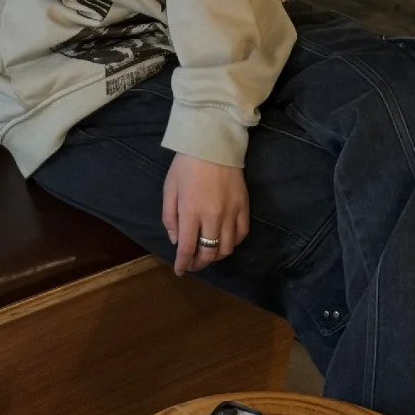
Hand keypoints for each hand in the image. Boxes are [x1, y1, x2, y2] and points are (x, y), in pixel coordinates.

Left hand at [162, 153, 249, 275]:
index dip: (183, 264)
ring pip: (226, 248)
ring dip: (216, 256)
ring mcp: (231, 213)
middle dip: (199, 263)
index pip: (187, 248)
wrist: (214, 144)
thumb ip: (170, 217)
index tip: (180, 271)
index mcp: (191, 212)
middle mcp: (213, 216)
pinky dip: (232, 243)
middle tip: (193, 264)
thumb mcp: (170, 189)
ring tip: (208, 254)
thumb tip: (177, 241)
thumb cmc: (186, 165)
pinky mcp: (244, 207)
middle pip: (208, 252)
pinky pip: (241, 234)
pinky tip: (224, 241)